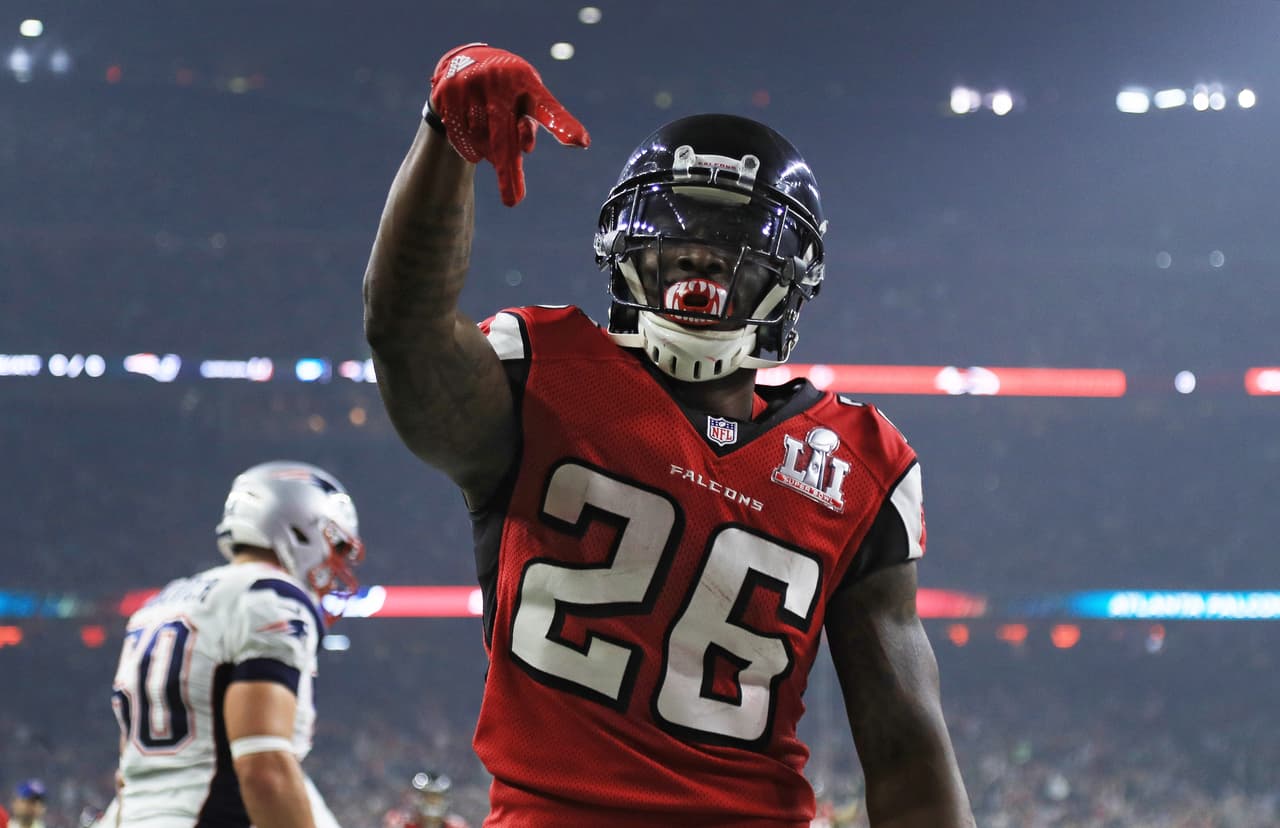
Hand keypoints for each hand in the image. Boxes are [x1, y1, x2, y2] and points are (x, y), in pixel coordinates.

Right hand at [430, 43, 589, 205]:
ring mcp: (472, 85)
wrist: (466, 60)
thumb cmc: (509, 90)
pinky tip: (473, 134)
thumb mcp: (526, 100)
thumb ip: (529, 126)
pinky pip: (461, 137)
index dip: (563, 126)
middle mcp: (500, 80)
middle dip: (508, 172)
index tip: (581, 142)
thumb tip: (525, 149)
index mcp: (528, 82)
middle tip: (513, 202)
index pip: (548, 109)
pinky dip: (469, 146)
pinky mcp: (448, 92)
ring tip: (490, 134)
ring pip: (481, 141)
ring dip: (488, 152)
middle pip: (505, 137)